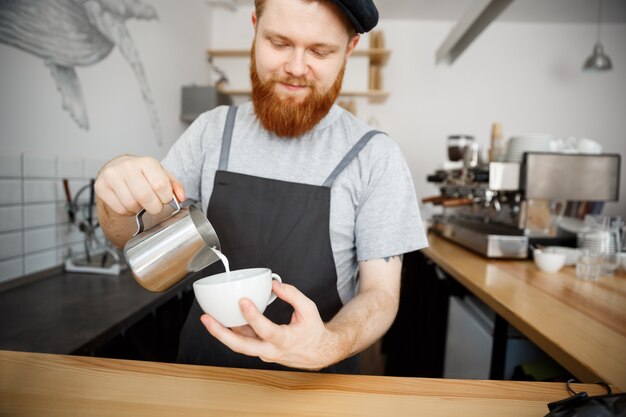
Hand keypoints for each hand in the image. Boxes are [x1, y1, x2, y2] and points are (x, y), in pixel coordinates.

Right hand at [95, 155, 184, 214]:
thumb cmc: (142, 173)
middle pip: (145, 196)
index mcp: (147, 162)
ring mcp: (112, 176)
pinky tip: (129, 203)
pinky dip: (127, 211)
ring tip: (140, 203)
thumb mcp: (161, 175)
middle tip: (154, 206)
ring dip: (139, 209)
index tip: (165, 200)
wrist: (118, 168)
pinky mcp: (101, 186)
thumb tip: (181, 198)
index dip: (166, 198)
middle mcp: (128, 166)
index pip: (160, 185)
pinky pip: (119, 208)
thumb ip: (175, 186)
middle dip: (154, 207)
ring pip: (131, 204)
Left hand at [200, 280, 339, 369]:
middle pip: (242, 346)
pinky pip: (244, 342)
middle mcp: (272, 350)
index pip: (266, 330)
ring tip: (207, 318)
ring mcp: (264, 353)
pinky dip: (233, 331)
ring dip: (222, 333)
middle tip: (207, 319)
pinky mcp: (260, 351)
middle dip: (221, 333)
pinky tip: (223, 319)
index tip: (243, 301)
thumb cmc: (313, 331)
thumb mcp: (309, 309)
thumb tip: (273, 284)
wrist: (318, 353)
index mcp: (286, 340)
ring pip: (239, 346)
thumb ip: (292, 295)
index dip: (253, 316)